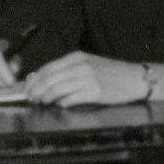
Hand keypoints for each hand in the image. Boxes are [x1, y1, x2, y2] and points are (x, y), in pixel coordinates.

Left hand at [22, 50, 154, 109]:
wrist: (136, 78)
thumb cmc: (112, 73)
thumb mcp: (90, 63)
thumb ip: (70, 69)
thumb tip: (47, 80)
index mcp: (77, 57)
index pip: (48, 68)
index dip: (35, 79)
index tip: (28, 88)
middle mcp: (81, 66)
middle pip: (49, 79)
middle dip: (36, 90)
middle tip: (31, 98)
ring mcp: (88, 78)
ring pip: (57, 89)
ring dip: (46, 98)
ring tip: (41, 103)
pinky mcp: (95, 92)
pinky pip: (71, 99)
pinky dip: (62, 103)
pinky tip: (59, 106)